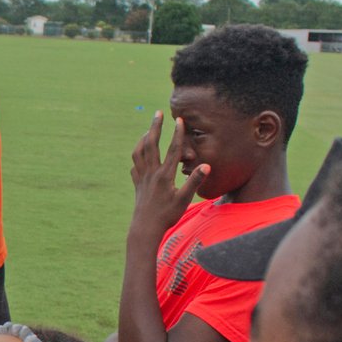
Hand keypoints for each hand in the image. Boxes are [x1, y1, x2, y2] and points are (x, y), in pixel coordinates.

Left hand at [129, 112, 205, 245]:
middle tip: (158, 113)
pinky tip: (140, 153)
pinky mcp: (137, 184)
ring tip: (149, 130)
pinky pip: (134, 165)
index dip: (177, 134)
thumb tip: (207, 165)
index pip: (173, 150)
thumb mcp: (184, 200)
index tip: (180, 120)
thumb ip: (195, 182)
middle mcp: (151, 173)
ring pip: (139, 152)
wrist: (145, 228)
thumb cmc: (167, 216)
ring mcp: (142, 178)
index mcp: (165, 175)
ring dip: (143, 139)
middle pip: (151, 144)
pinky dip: (137, 155)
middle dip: (154, 127)